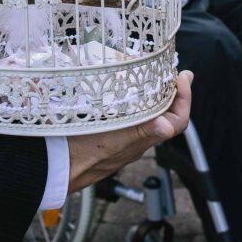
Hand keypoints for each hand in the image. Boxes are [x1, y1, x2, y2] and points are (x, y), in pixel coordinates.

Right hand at [66, 70, 192, 193]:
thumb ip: (141, 130)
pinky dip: (133, 102)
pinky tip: (122, 92)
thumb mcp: (113, 136)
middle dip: (171, 93)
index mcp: (142, 139)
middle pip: (165, 116)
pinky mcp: (108, 136)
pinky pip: (129, 118)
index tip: (182, 78)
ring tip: (151, 77)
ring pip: (147, 117)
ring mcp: (122, 139)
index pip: (177, 122)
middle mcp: (136, 141)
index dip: (184, 99)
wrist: (57, 168)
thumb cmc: (82, 152)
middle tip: (172, 72)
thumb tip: (167, 126)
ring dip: (153, 96)